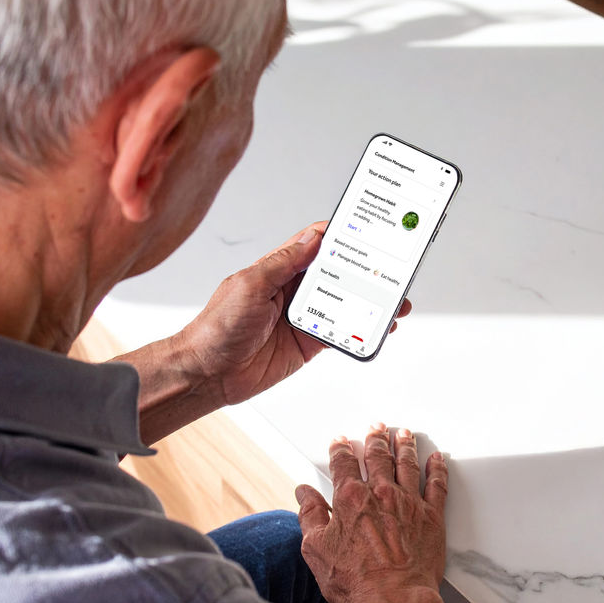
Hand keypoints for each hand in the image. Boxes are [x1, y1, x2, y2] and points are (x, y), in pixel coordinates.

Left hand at [179, 223, 411, 405]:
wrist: (208, 374)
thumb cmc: (217, 327)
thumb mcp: (250, 285)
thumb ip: (284, 263)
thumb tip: (312, 238)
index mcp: (276, 270)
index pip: (314, 244)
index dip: (339, 235)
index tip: (365, 228)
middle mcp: (291, 291)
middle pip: (336, 274)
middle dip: (364, 270)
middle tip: (391, 267)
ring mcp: (301, 318)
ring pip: (343, 303)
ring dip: (369, 301)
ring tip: (395, 300)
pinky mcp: (307, 344)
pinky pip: (340, 333)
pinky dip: (361, 331)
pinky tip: (378, 327)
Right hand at [295, 423, 448, 602]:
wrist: (394, 601)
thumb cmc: (355, 581)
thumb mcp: (316, 549)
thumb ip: (309, 516)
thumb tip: (304, 494)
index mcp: (350, 498)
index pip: (344, 464)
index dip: (341, 450)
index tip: (341, 442)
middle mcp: (381, 494)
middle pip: (378, 457)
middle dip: (375, 439)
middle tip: (376, 428)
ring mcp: (409, 503)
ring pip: (407, 464)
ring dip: (404, 445)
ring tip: (403, 434)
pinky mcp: (432, 517)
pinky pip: (437, 485)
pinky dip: (437, 469)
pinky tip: (437, 459)